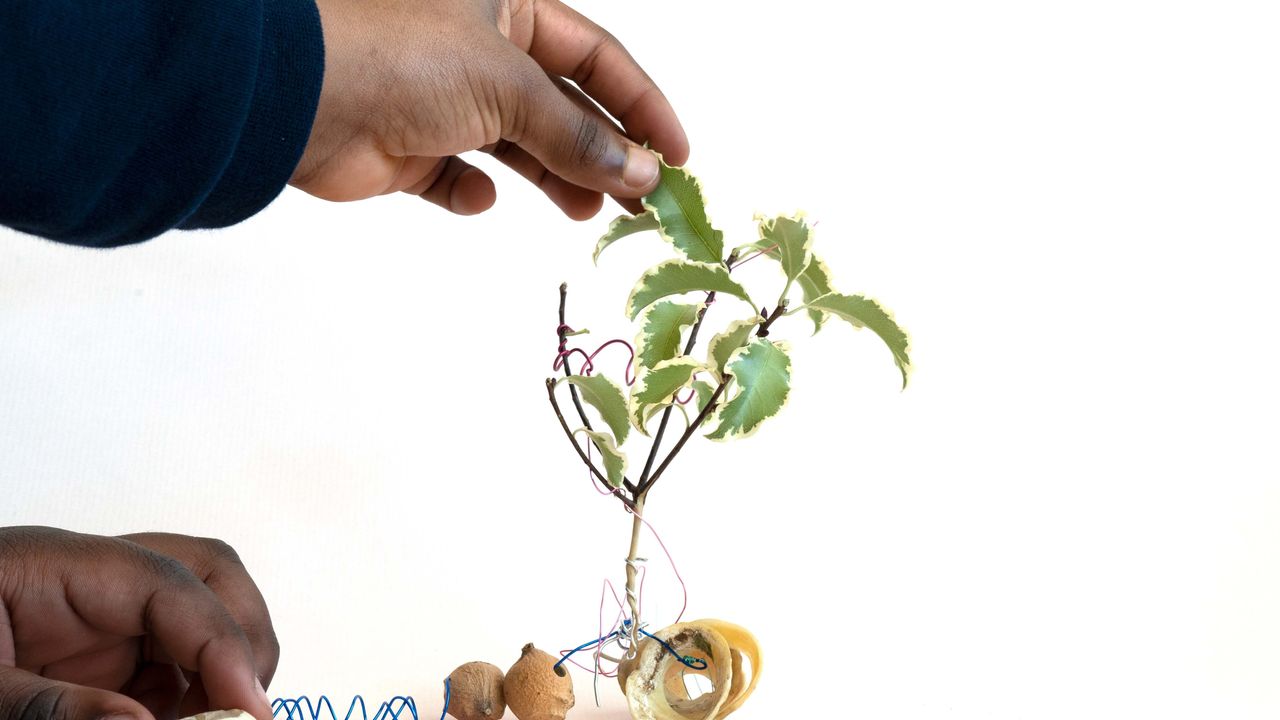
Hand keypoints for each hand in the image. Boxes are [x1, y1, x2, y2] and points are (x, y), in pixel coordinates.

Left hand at [0, 527, 277, 719]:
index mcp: (52, 566)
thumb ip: (50, 706)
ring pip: (198, 619)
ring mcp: (94, 617)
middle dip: (243, 641)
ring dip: (221, 672)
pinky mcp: (91, 655)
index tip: (249, 707)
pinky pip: (168, 663)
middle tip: (245, 709)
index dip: (223, 644)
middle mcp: (88, 581)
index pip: (170, 583)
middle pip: (207, 577)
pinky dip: (188, 697)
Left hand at [292, 0, 688, 218]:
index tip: (677, 157)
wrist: (296, 97)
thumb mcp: (510, 87)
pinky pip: (455, 176)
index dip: (642, 106)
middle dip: (603, 151)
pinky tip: (476, 195)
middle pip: (563, 105)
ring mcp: (443, 99)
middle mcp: (478, 47)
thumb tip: (640, 172)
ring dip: (554, 177)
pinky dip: (470, 191)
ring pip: (518, 145)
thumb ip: (578, 134)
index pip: (596, 56)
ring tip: (588, 213)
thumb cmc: (403, 57)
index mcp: (507, 4)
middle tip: (643, 201)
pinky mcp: (409, 149)